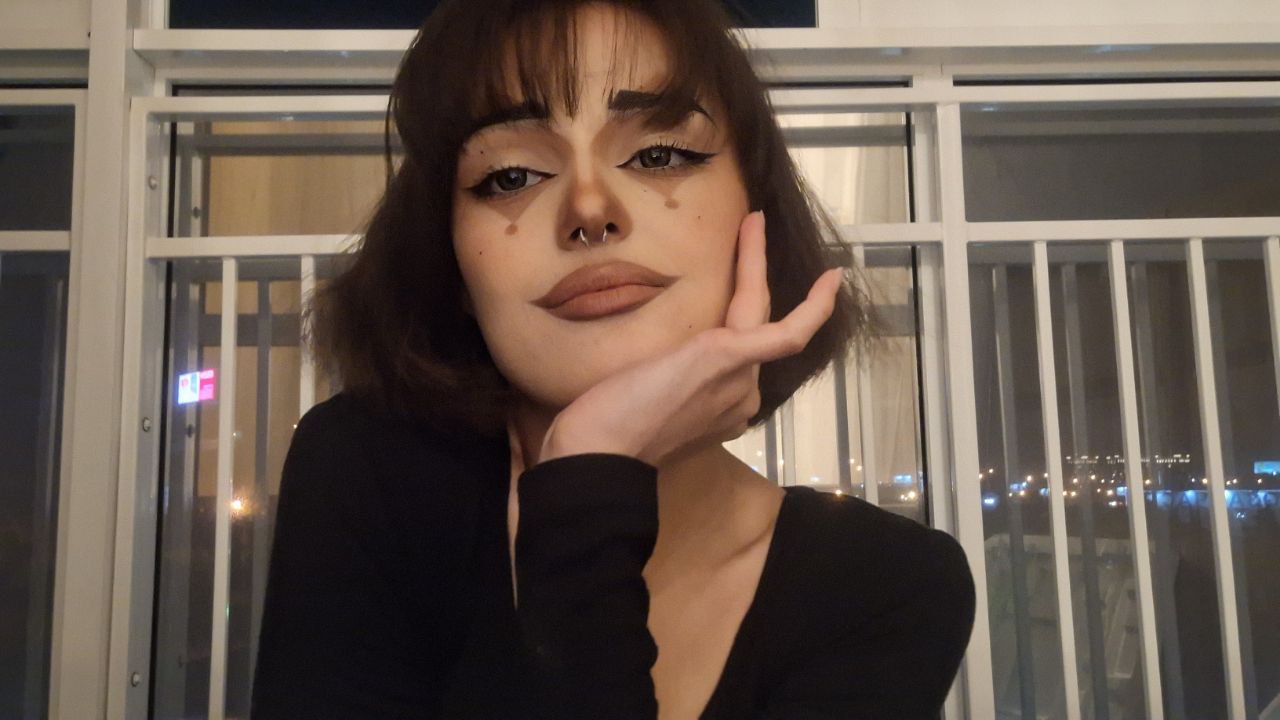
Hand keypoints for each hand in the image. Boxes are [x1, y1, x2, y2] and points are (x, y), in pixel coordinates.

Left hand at [536, 209, 844, 467]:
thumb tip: (664, 368)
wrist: (598, 453)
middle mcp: (740, 397)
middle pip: (758, 325)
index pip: (743, 350)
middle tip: (754, 229)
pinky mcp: (729, 361)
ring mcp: (740, 382)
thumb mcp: (637, 403)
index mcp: (721, 409)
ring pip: (762, 313)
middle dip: (755, 275)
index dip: (753, 323)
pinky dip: (810, 305)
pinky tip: (828, 278)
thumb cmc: (602, 433)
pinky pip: (785, 334)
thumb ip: (663, 386)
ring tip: (755, 222)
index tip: (747, 296)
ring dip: (758, 263)